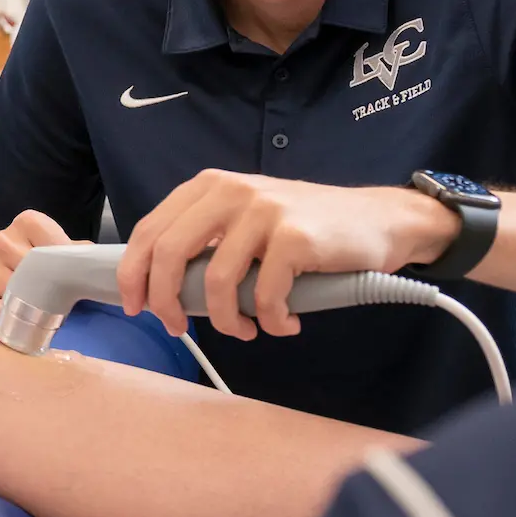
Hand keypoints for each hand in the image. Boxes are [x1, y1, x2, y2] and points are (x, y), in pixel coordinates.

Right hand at [0, 209, 73, 321]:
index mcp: (27, 223)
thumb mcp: (61, 257)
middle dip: (44, 288)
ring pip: (7, 285)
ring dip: (22, 303)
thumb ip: (77, 255)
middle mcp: (1, 239)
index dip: (60, 259)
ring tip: (33, 311)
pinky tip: (8, 317)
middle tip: (55, 303)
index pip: (44, 234)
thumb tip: (98, 262)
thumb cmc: (41, 272)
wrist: (3, 283)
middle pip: (27, 265)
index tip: (70, 278)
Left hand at [116, 170, 458, 339]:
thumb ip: (206, 241)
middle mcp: (231, 191)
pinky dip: (269, 321)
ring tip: (245, 330)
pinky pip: (264, 296)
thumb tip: (160, 286)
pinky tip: (284, 322)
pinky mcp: (295, 237)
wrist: (381, 220)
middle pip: (170, 254)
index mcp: (209, 186)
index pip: (150, 230)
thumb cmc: (308, 229)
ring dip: (226, 321)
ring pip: (217, 283)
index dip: (134, 274)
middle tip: (179, 328)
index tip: (136, 306)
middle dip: (166, 302)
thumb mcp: (246, 220)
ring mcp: (264, 211)